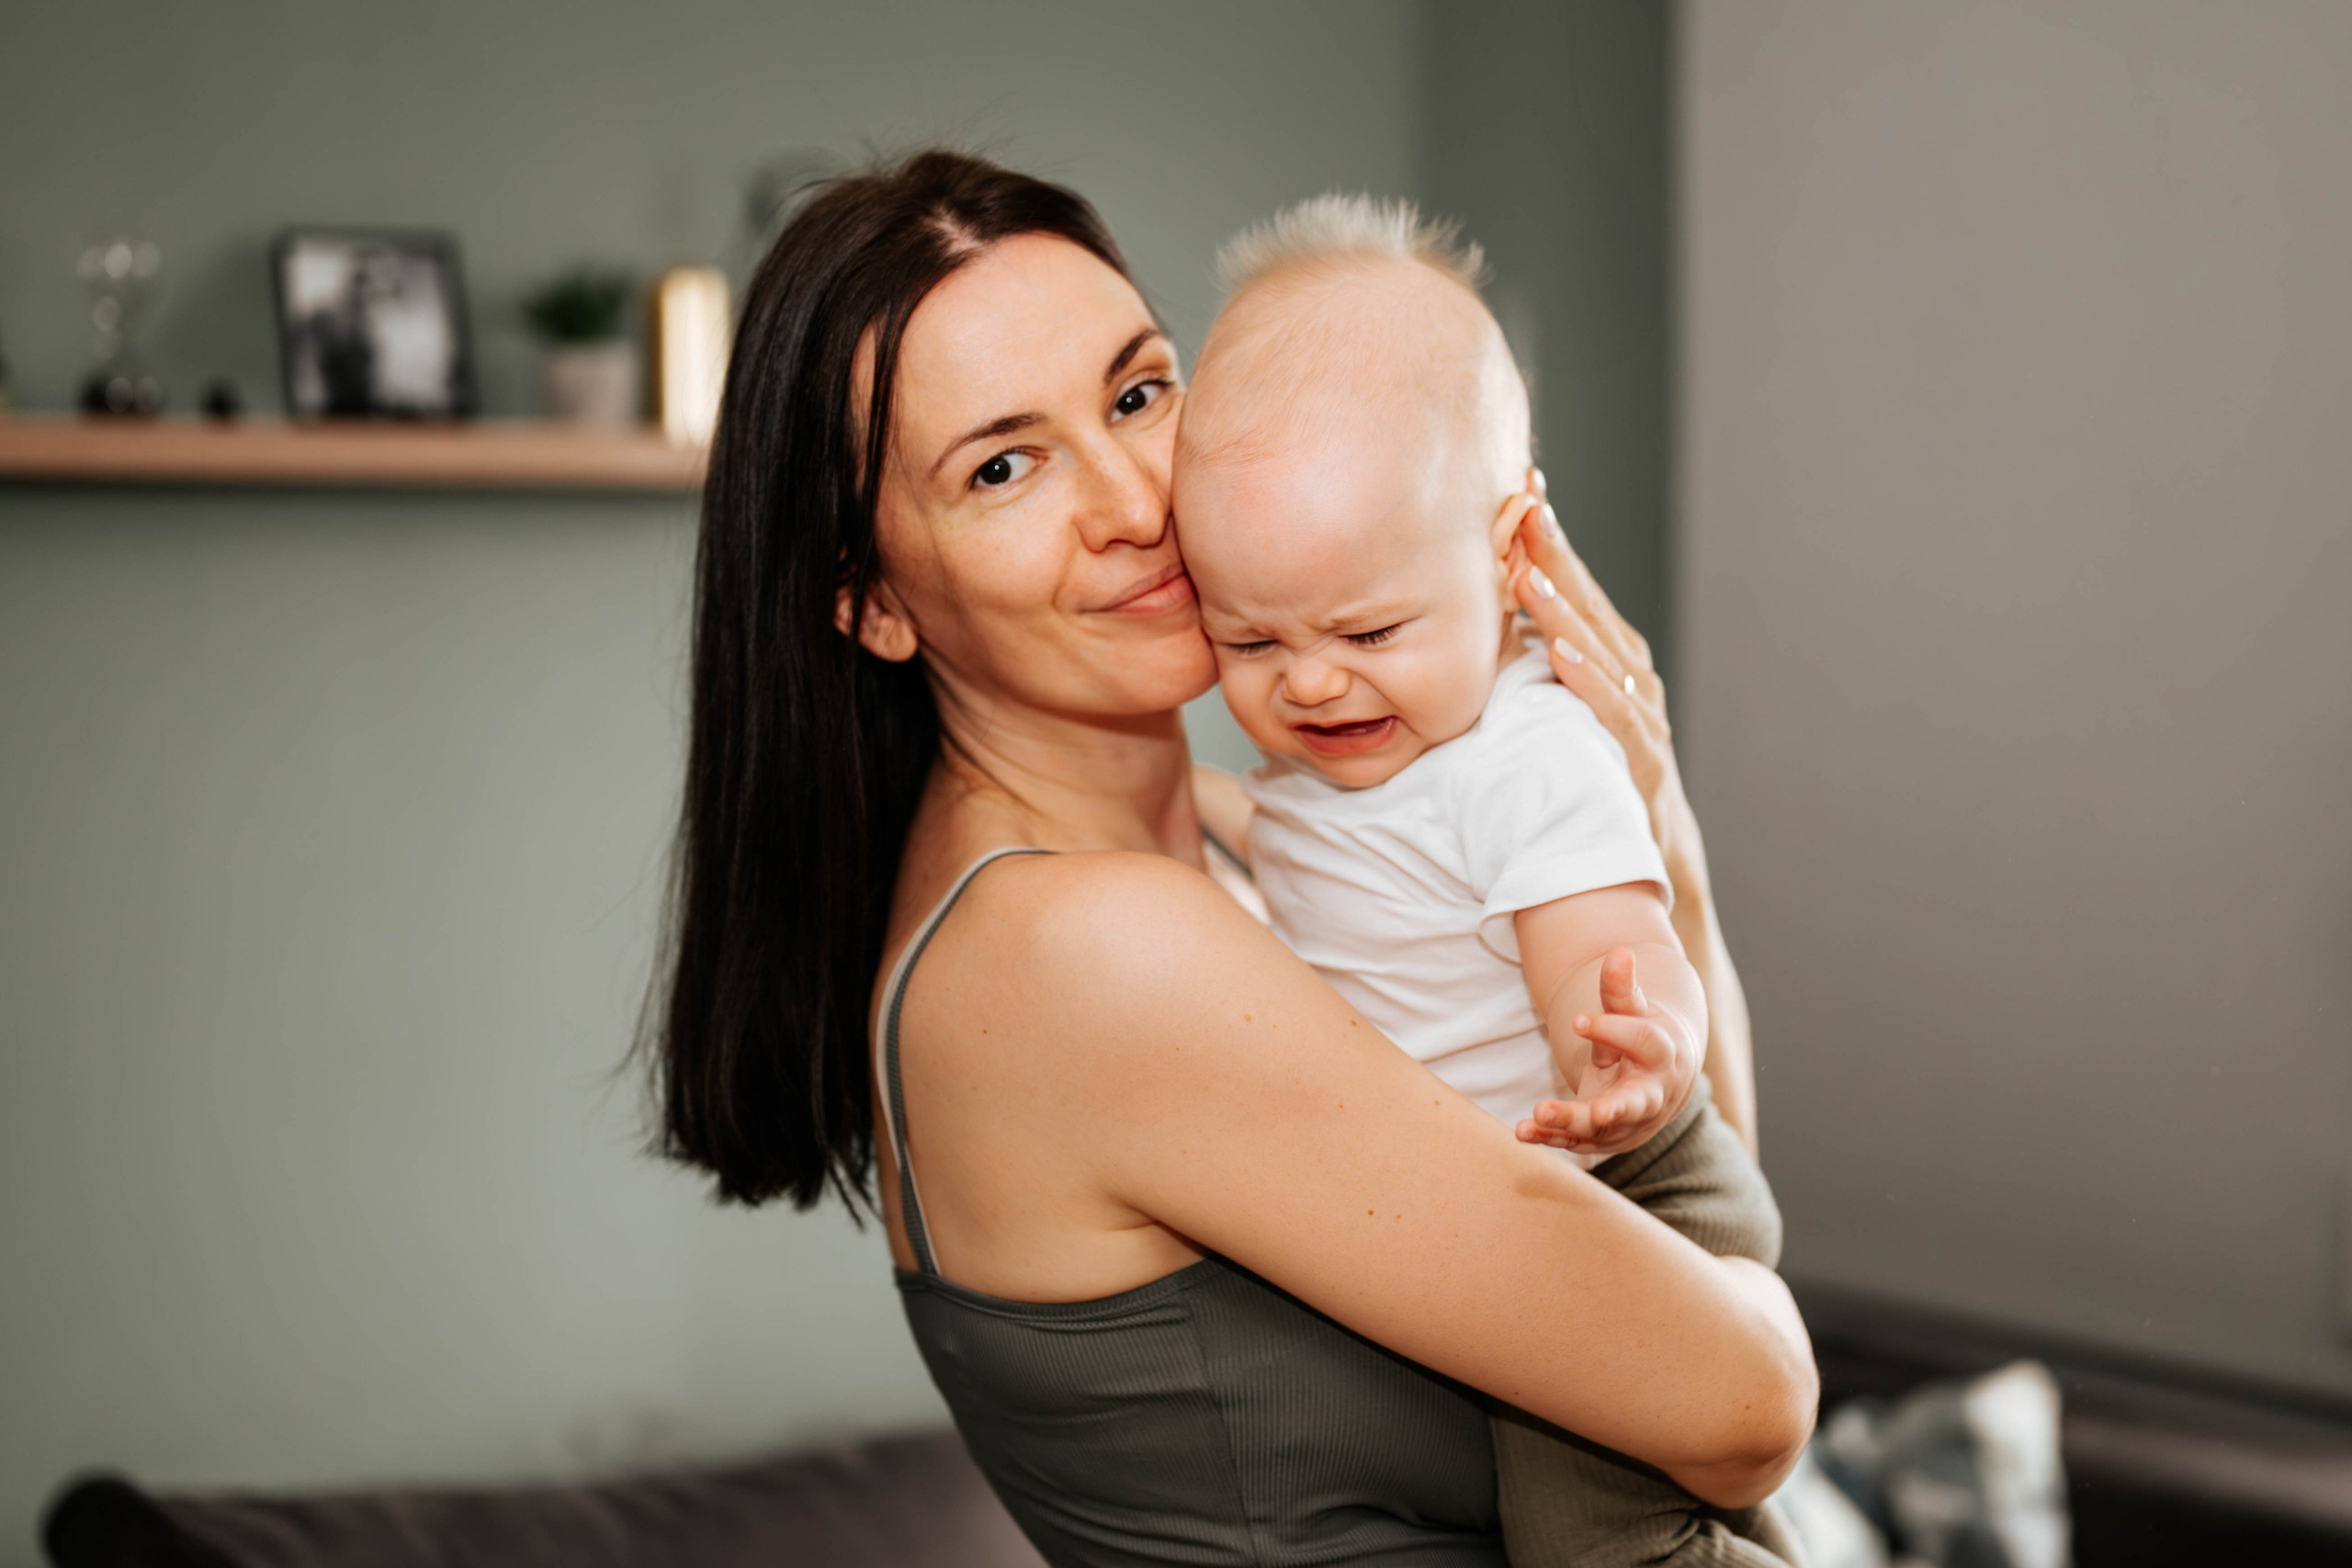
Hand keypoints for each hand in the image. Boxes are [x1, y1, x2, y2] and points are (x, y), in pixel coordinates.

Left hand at [1498, 471, 1704, 891]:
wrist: (1654, 873)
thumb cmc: (1595, 785)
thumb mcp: (1561, 720)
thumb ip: (1532, 672)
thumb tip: (1477, 627)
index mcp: (1610, 662)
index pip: (1575, 589)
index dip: (1549, 539)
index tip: (1521, 485)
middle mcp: (1632, 680)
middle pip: (1590, 606)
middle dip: (1557, 553)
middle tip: (1523, 502)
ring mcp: (1642, 720)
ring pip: (1602, 651)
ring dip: (1564, 608)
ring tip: (1526, 571)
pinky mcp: (1643, 765)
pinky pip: (1612, 716)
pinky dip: (1588, 680)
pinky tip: (1558, 653)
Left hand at [1515, 948, 1696, 1156]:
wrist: (1661, 1084)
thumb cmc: (1644, 1040)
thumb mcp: (1634, 1014)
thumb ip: (1621, 991)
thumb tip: (1620, 952)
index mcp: (1662, 1056)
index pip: (1642, 1042)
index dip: (1611, 1030)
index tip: (1577, 1020)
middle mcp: (1650, 1096)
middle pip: (1635, 1103)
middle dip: (1617, 1109)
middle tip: (1599, 1111)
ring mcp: (1626, 1122)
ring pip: (1600, 1127)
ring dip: (1570, 1123)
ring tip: (1540, 1113)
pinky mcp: (1602, 1138)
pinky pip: (1574, 1141)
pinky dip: (1548, 1138)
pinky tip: (1522, 1131)